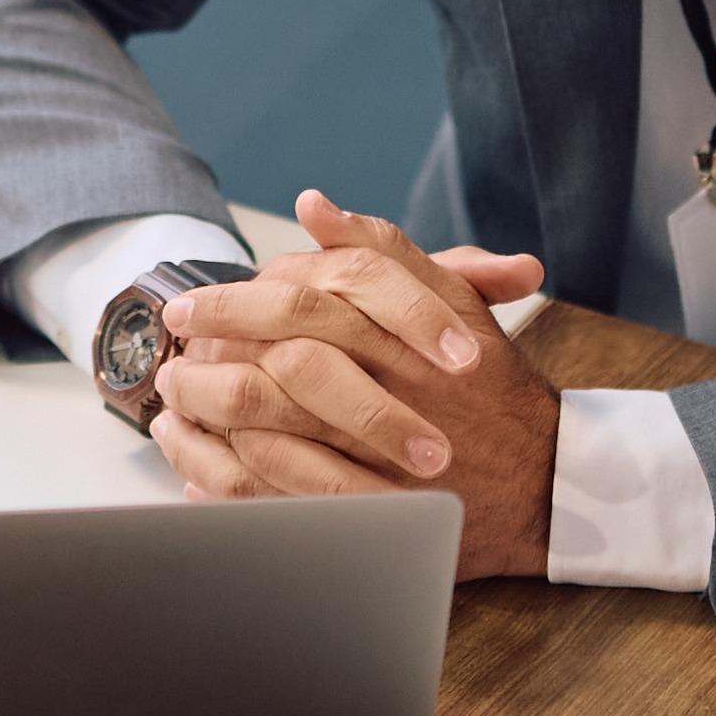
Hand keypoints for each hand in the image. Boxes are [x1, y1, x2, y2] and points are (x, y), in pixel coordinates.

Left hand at [151, 192, 557, 580]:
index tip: (189, 305)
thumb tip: (314, 205)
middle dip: (208, 354)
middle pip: (271, 360)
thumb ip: (383, 250)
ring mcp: (374, 456)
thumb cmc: (490, 385)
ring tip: (172, 405)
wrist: (544, 481)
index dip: (233, 301)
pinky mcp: (362, 510)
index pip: (299, 299)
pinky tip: (195, 465)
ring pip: (264, 427)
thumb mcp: (451, 300)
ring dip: (205, 413)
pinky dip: (223, 478)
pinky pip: (273, 495)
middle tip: (171, 353)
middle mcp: (388, 388)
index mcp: (400, 330)